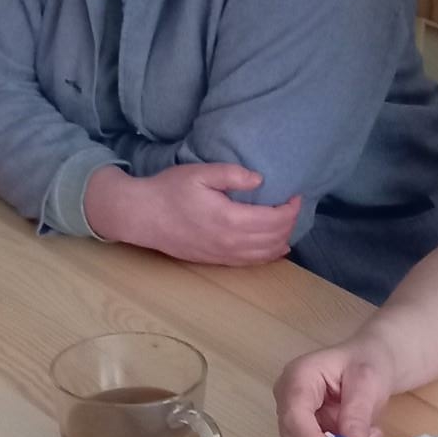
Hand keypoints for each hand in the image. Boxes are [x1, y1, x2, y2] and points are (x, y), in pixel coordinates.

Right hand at [98, 162, 299, 265]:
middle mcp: (231, 242)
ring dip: (282, 240)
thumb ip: (233, 175)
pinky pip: (250, 263)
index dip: (291, 209)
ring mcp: (223, 255)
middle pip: (275, 238)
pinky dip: (268, 256)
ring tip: (288, 224)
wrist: (142, 216)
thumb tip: (260, 180)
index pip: (275, 220)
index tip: (295, 195)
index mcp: (230, 219)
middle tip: (292, 205)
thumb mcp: (200, 173)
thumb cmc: (169, 191)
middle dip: (290, 223)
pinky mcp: (216, 261)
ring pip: (265, 254)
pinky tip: (277, 249)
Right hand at [274, 337, 395, 436]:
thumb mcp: (369, 383)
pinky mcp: (305, 428)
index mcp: (298, 376)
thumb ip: (358, 414)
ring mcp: (294, 414)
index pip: (294, 415)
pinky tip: (362, 435)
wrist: (372, 358)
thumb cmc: (368, 361)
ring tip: (368, 434)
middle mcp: (288, 397)